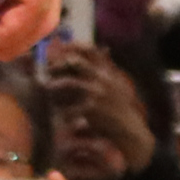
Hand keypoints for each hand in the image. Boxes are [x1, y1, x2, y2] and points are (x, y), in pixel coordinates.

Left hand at [44, 48, 157, 179]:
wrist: (131, 132)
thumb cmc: (121, 109)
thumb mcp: (118, 85)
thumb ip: (108, 69)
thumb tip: (103, 49)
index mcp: (109, 71)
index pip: (90, 50)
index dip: (72, 47)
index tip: (57, 49)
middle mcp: (104, 78)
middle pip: (76, 62)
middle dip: (58, 65)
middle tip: (47, 71)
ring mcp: (98, 93)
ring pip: (68, 83)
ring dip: (55, 85)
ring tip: (47, 90)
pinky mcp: (92, 109)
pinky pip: (69, 107)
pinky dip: (61, 110)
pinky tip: (58, 114)